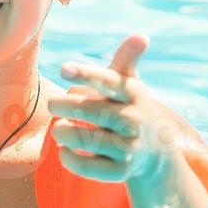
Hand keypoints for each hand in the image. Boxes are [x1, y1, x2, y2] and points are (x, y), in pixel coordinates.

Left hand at [53, 34, 190, 182]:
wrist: (154, 151)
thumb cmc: (128, 108)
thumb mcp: (128, 84)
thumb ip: (125, 60)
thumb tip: (141, 35)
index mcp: (133, 93)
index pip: (109, 81)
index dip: (86, 74)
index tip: (63, 68)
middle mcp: (134, 120)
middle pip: (88, 110)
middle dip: (62, 105)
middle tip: (54, 104)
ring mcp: (129, 147)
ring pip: (81, 138)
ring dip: (62, 132)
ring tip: (60, 128)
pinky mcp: (120, 172)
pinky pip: (83, 166)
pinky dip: (67, 157)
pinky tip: (65, 150)